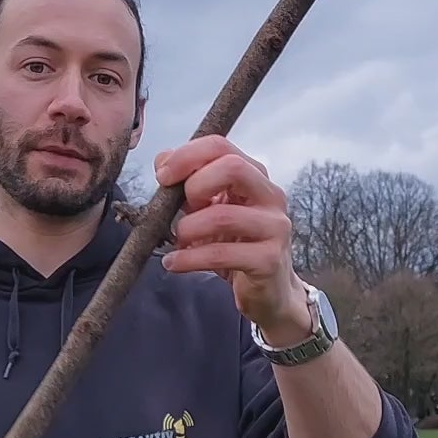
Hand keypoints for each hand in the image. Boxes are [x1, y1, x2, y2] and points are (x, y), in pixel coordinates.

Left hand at [154, 136, 312, 342]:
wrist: (270, 291)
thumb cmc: (238, 245)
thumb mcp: (213, 209)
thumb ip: (191, 184)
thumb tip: (163, 160)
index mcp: (255, 177)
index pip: (221, 146)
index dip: (187, 156)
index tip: (163, 176)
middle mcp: (270, 196)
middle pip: (232, 167)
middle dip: (195, 186)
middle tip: (180, 210)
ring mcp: (274, 227)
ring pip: (223, 215)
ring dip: (187, 229)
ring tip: (177, 240)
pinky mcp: (268, 260)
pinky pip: (221, 254)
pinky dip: (188, 259)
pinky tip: (173, 263)